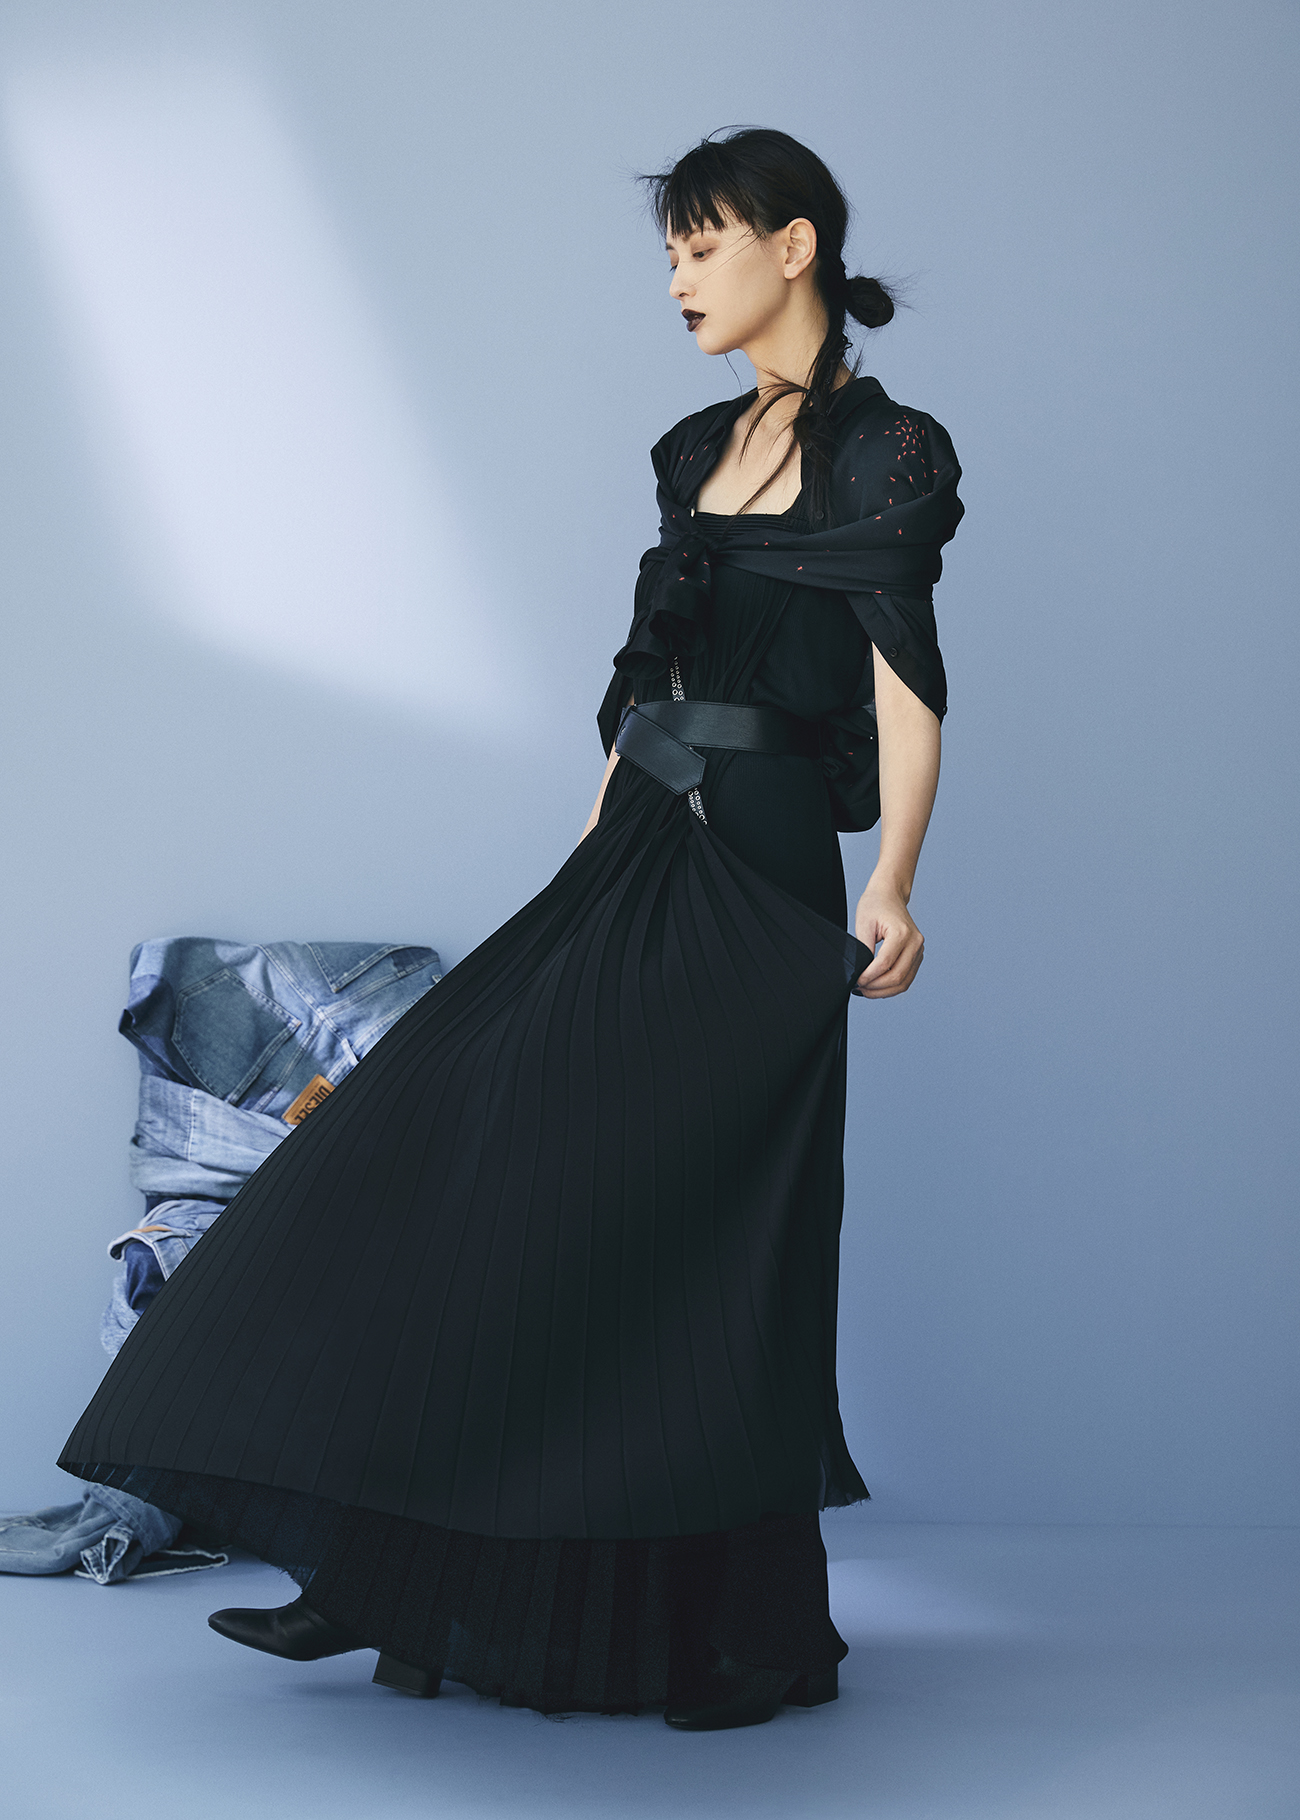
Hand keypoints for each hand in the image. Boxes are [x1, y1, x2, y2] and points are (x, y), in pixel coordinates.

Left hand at [853, 873, 923, 997]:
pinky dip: (892, 986)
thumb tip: (861, 973)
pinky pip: (907, 977)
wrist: (890, 894)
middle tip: (859, 989)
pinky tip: (877, 986)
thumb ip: (864, 950)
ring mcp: (919, 950)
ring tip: (867, 991)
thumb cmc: (875, 904)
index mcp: (902, 933)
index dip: (868, 977)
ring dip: (885, 991)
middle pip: (897, 976)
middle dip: (876, 988)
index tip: (855, 980)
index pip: (884, 964)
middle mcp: (915, 943)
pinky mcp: (917, 955)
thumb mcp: (864, 924)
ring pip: (904, 981)